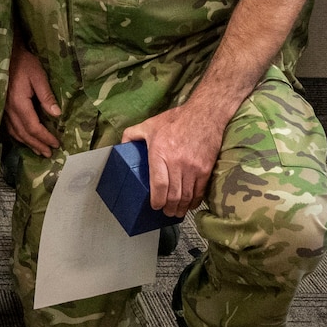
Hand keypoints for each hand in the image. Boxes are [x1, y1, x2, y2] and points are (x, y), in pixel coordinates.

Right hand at [3, 44, 61, 155]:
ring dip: (27, 143)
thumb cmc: (24, 63)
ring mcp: (3, 110)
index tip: (56, 144)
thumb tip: (57, 114)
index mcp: (19, 103)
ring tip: (39, 151)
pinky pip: (9, 127)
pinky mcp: (1, 107)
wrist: (5, 54)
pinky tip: (24, 138)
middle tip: (49, 154)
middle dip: (37, 145)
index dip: (45, 137)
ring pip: (15, 132)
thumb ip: (46, 95)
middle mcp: (8, 110)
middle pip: (23, 133)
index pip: (33, 127)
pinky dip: (18, 136)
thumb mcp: (38, 75)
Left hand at [121, 100, 228, 215]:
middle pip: (173, 195)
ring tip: (176, 212)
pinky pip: (199, 191)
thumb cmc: (175, 120)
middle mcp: (177, 162)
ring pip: (186, 196)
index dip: (156, 200)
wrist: (205, 114)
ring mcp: (193, 167)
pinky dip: (194, 201)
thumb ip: (132, 134)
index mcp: (160, 152)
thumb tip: (121, 146)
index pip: (158, 185)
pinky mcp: (205, 169)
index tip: (154, 206)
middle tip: (165, 212)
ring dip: (181, 208)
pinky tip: (190, 204)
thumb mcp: (149, 124)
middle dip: (168, 208)